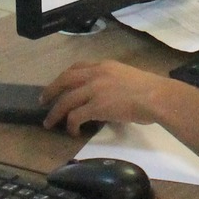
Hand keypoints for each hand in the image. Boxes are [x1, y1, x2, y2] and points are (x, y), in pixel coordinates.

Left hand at [42, 62, 176, 134]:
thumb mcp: (128, 77)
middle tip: (42, 101)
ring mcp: (94, 90)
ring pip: (66, 100)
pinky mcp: (96, 106)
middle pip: (65, 80)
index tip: (59, 84)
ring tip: (49, 123)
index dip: (65, 76)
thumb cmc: (150, 90)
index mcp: (104, 66)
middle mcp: (96, 74)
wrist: (156, 97)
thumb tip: (108, 97)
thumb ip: (113, 82)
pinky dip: (71, 125)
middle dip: (51, 90)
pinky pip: (75, 116)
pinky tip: (73, 132)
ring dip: (55, 113)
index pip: (78, 67)